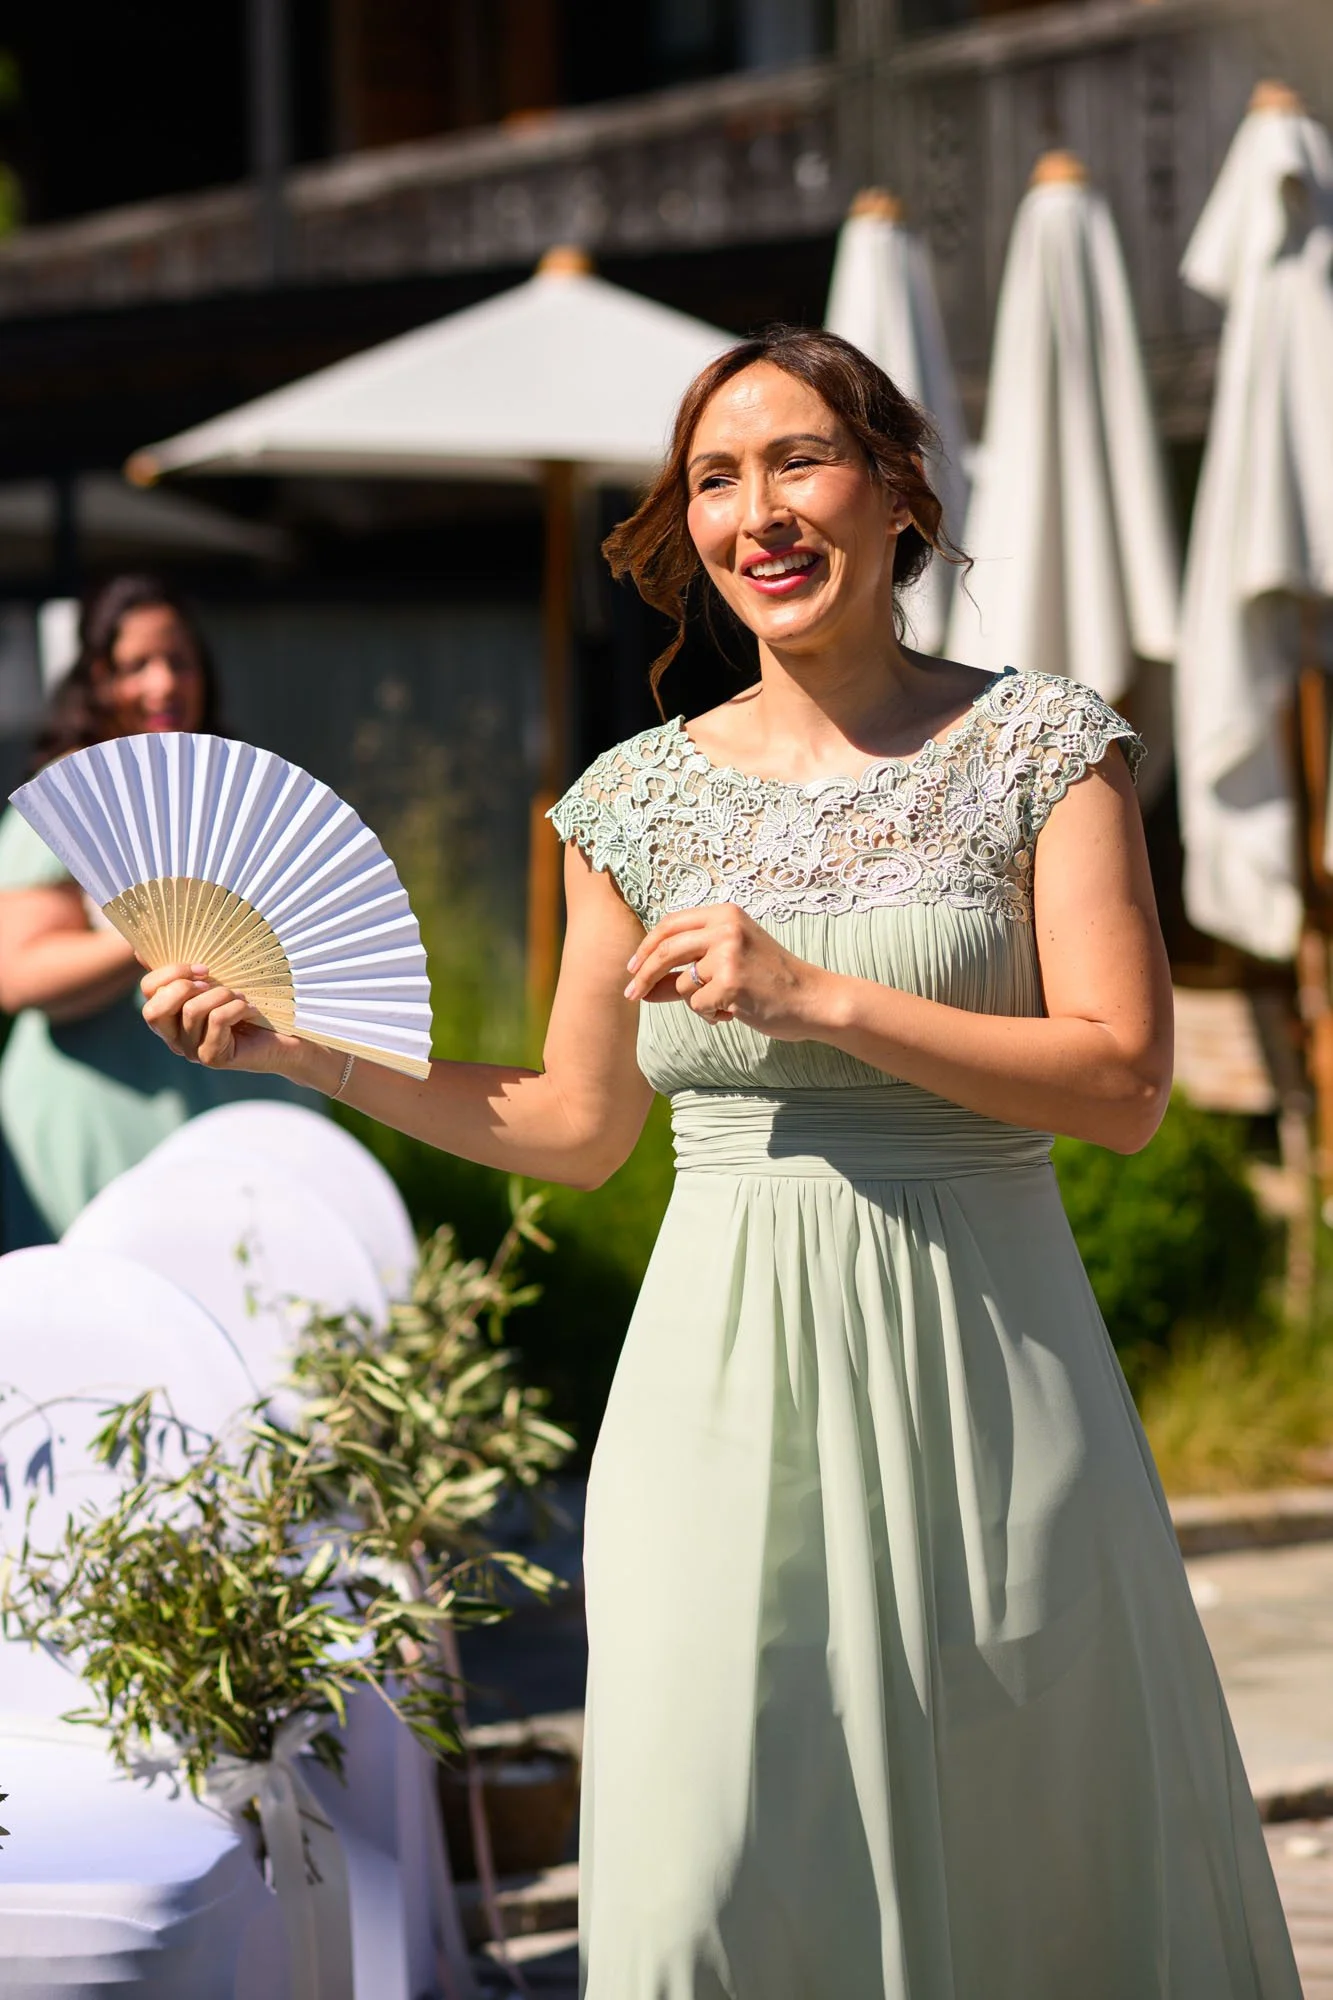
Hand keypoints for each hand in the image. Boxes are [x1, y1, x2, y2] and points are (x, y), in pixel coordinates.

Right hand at [140, 964, 315, 1079]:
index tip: (203, 966)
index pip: (148, 990)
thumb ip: (184, 970)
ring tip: (241, 997)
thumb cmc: (249, 1004)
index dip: (170, 972)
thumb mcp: (216, 982)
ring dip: (222, 995)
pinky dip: (237, 1008)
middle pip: (153, 1010)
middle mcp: (174, 1036)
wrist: (286, 1037)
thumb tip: (140, 952)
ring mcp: (191, 1050)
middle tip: (214, 980)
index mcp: (170, 1014)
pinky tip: (251, 1010)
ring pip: (191, 1011)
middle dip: (183, 986)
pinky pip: (216, 1022)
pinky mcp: (212, 1058)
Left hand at [624, 903, 827, 1040]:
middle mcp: (726, 927)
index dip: (646, 947)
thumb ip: (687, 968)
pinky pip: (697, 1005)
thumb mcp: (728, 963)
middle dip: (643, 975)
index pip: (670, 925)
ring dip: (696, 1002)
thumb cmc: (770, 982)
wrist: (812, 999)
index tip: (633, 967)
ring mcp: (729, 953)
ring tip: (724, 1004)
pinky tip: (734, 1013)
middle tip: (631, 994)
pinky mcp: (731, 982)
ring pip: (682, 983)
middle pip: (665, 950)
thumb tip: (643, 987)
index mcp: (725, 914)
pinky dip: (710, 1015)